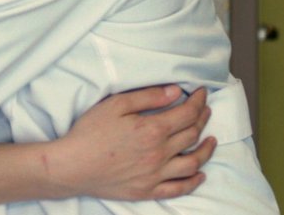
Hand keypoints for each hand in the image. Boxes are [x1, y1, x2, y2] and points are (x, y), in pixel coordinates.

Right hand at [44, 85, 215, 200]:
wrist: (72, 166)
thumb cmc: (90, 133)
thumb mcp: (116, 105)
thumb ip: (148, 97)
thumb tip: (175, 92)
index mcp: (152, 130)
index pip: (187, 114)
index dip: (198, 101)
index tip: (202, 93)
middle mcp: (160, 154)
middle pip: (192, 135)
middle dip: (202, 119)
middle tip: (205, 110)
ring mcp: (155, 175)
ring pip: (192, 163)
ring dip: (206, 150)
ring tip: (211, 140)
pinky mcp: (148, 190)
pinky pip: (179, 188)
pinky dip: (193, 181)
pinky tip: (199, 174)